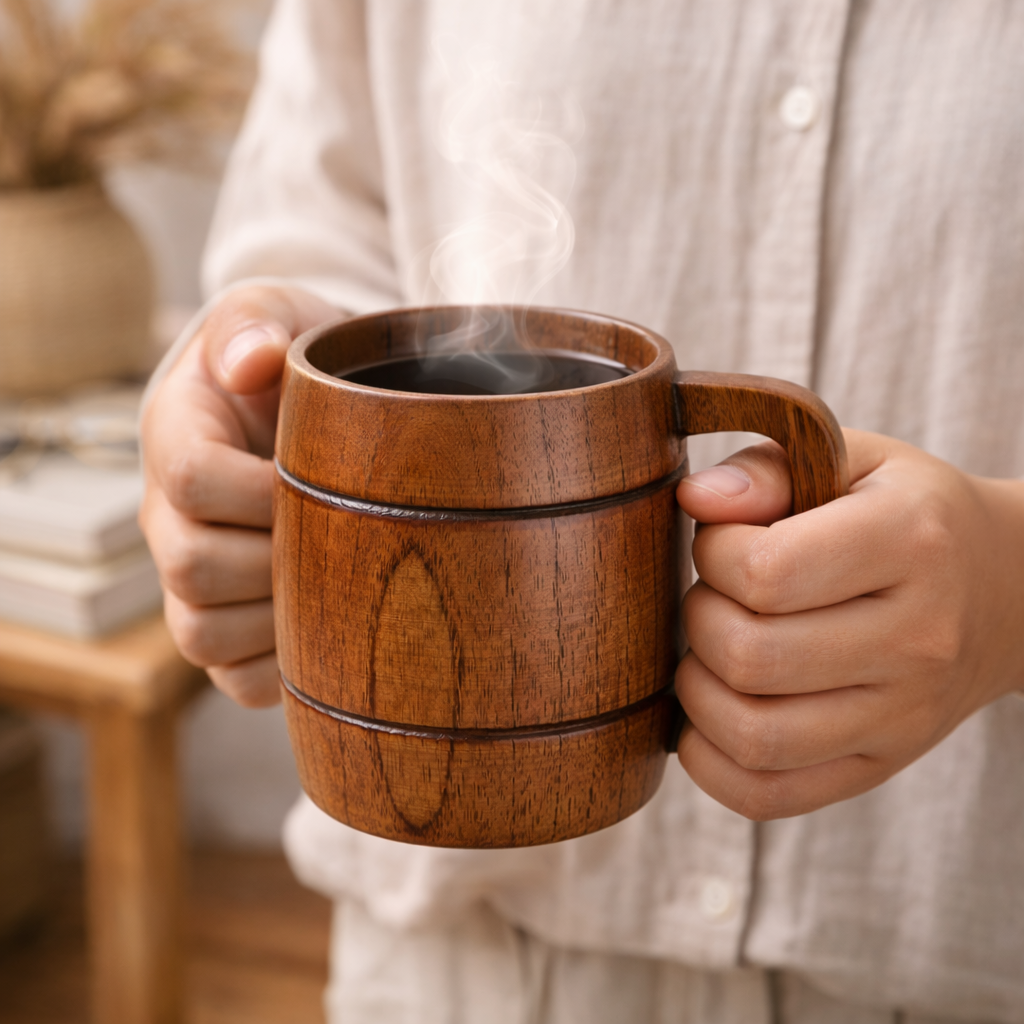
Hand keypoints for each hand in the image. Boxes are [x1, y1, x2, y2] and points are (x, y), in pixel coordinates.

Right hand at [140, 285, 338, 706]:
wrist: (301, 410)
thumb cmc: (292, 360)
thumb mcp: (276, 312)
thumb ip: (256, 323)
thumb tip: (253, 363)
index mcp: (174, 437)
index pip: (190, 478)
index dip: (262, 488)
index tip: (321, 475)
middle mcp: (167, 517)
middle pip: (193, 566)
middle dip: (280, 554)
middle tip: (343, 531)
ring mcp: (187, 580)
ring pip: (205, 633)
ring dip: (282, 612)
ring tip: (338, 575)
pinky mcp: (222, 628)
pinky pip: (236, 678)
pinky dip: (283, 664)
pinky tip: (328, 623)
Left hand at [674, 429, 1023, 819]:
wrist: (1005, 589)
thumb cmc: (903, 514)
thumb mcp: (852, 460)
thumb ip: (766, 469)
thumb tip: (695, 500)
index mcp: (910, 543)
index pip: (766, 573)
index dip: (713, 553)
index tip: (722, 543)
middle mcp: (917, 639)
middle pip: (750, 658)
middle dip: (699, 620)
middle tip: (714, 597)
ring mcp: (903, 716)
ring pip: (754, 737)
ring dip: (697, 693)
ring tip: (711, 653)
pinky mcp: (882, 764)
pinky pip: (768, 795)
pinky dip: (712, 764)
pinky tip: (710, 716)